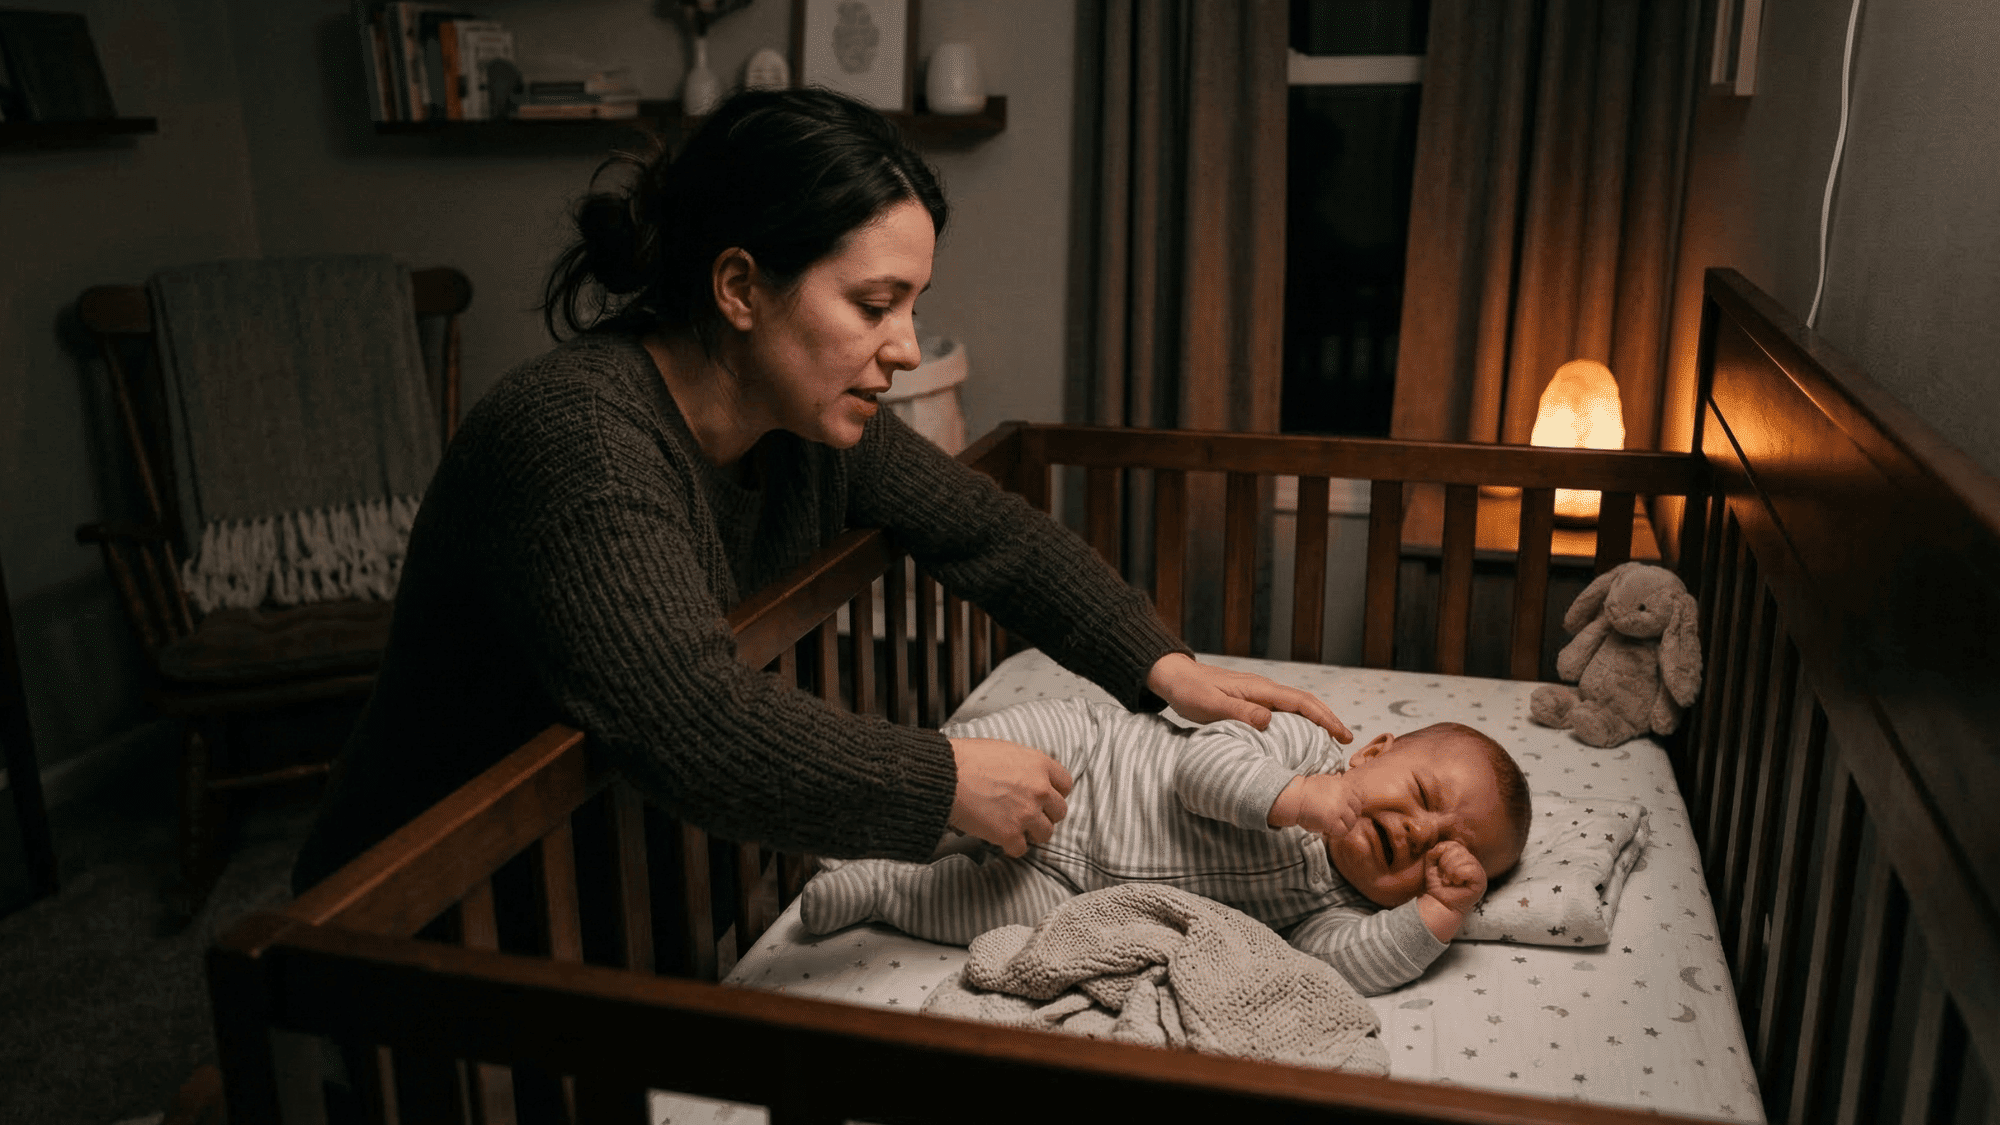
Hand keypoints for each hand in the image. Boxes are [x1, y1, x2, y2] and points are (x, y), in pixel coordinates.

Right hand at [948, 737, 1072, 857]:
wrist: (945, 776)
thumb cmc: (967, 758)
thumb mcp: (1004, 750)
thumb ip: (1023, 765)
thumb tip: (1025, 777)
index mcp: (1040, 764)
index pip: (1065, 784)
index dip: (1055, 792)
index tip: (1045, 797)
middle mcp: (1040, 790)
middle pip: (1060, 811)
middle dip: (1046, 814)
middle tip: (1029, 815)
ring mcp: (1027, 814)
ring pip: (1046, 833)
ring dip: (1032, 832)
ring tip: (1015, 828)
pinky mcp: (1010, 834)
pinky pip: (1021, 849)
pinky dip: (1011, 846)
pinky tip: (1000, 839)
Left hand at [1146, 653, 1352, 742]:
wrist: (1174, 676)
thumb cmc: (1189, 691)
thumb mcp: (1211, 705)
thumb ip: (1239, 712)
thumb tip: (1270, 720)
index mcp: (1259, 689)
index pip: (1301, 702)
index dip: (1324, 718)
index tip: (1342, 734)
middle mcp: (1264, 689)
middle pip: (1305, 702)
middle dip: (1328, 719)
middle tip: (1345, 740)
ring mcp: (1258, 693)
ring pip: (1295, 706)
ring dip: (1315, 721)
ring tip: (1329, 741)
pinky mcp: (1251, 699)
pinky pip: (1282, 710)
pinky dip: (1298, 721)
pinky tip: (1298, 736)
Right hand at [1267, 773, 1359, 838]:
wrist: (1294, 798)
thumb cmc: (1305, 790)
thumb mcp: (1323, 779)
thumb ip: (1334, 780)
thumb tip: (1340, 775)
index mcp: (1343, 785)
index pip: (1358, 800)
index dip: (1352, 808)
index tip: (1346, 812)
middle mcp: (1343, 796)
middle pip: (1357, 812)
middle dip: (1350, 818)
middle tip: (1341, 822)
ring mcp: (1338, 809)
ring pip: (1351, 823)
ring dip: (1345, 827)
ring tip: (1336, 828)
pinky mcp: (1331, 821)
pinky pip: (1342, 831)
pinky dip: (1337, 834)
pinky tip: (1330, 832)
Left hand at [1422, 840, 1487, 916]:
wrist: (1438, 904)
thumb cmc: (1436, 886)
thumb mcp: (1432, 865)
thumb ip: (1435, 852)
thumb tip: (1441, 847)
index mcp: (1463, 858)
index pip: (1454, 844)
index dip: (1442, 853)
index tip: (1439, 869)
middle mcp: (1473, 863)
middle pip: (1459, 849)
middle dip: (1445, 863)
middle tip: (1444, 877)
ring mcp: (1479, 872)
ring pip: (1464, 858)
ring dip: (1451, 870)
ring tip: (1449, 881)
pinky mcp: (1481, 881)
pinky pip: (1470, 869)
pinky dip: (1459, 875)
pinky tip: (1456, 883)